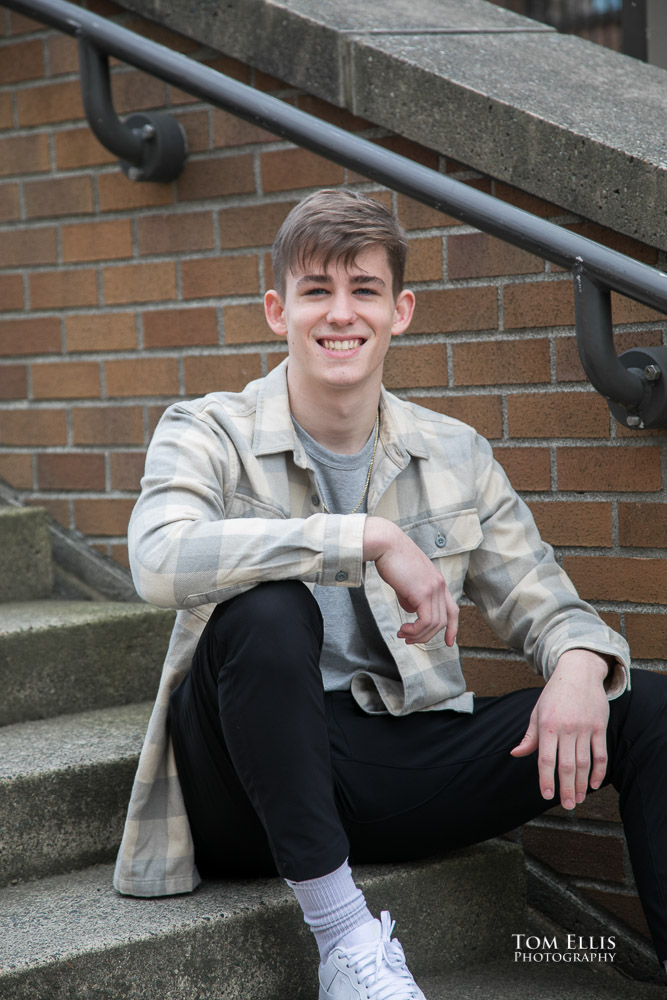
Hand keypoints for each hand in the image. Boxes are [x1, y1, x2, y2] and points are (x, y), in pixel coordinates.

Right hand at [363, 516, 458, 645]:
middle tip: (408, 639)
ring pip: (434, 624)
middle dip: (426, 636)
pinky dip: (416, 630)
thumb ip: (410, 596)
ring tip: (403, 634)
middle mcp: (440, 585)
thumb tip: (411, 610)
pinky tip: (404, 629)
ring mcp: (434, 588)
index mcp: (438, 582)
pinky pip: (426, 621)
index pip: (453, 609)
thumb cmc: (391, 559)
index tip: (449, 642)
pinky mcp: (424, 592)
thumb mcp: (405, 581)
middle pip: (443, 621)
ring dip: (418, 635)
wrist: (385, 544)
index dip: (453, 628)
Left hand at [510, 650, 609, 809]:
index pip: (545, 759)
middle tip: (567, 806)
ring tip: (578, 799)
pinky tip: (593, 784)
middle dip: (566, 788)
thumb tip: (515, 754)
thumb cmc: (554, 694)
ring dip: (581, 784)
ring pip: (583, 762)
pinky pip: (600, 753)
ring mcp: (584, 727)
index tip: (547, 795)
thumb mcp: (537, 711)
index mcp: (547, 725)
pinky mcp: (599, 726)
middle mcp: (566, 728)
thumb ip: (530, 736)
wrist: (578, 672)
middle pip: (566, 765)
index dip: (546, 779)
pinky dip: (598, 771)